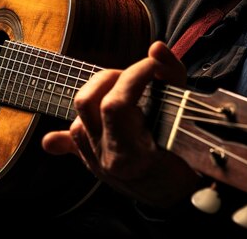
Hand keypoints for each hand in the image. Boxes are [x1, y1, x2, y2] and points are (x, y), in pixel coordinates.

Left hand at [42, 41, 198, 207]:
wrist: (182, 199)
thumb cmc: (191, 160)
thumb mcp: (188, 119)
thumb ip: (172, 78)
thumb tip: (156, 48)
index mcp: (132, 153)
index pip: (116, 102)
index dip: (135, 74)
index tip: (154, 65)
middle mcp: (108, 158)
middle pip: (87, 103)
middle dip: (111, 77)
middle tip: (137, 76)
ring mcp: (96, 161)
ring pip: (77, 117)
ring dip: (96, 94)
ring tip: (122, 90)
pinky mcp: (92, 163)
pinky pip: (70, 142)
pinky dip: (68, 131)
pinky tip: (56, 137)